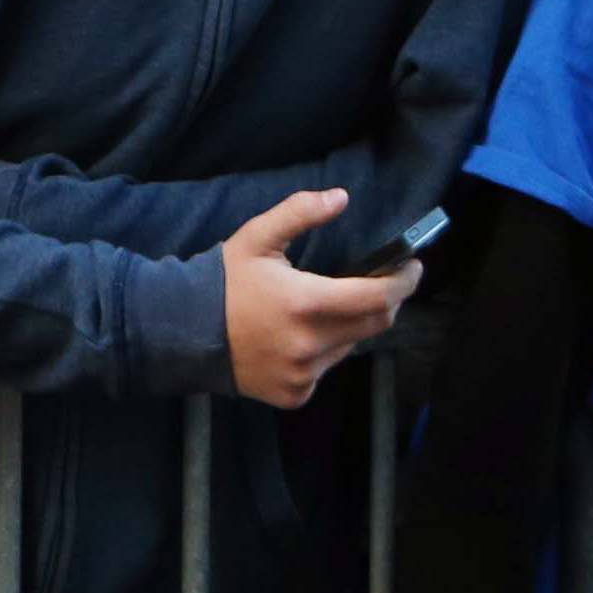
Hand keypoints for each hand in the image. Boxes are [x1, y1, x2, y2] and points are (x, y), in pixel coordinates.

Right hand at [223, 189, 420, 409]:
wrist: (179, 333)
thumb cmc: (222, 281)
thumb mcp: (258, 237)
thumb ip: (300, 212)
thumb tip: (342, 197)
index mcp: (305, 304)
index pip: (378, 298)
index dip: (404, 281)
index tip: (413, 266)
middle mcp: (309, 345)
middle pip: (375, 324)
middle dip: (387, 300)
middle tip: (383, 280)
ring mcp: (302, 374)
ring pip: (351, 346)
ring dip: (352, 324)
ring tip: (332, 305)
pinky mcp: (293, 395)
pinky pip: (326, 369)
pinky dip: (326, 350)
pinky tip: (303, 335)